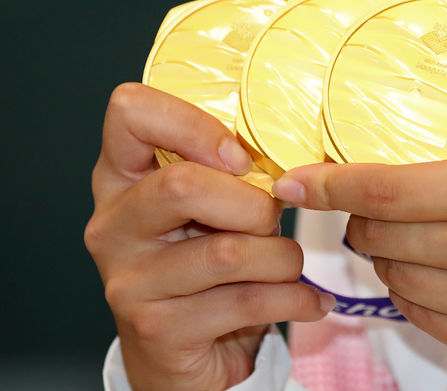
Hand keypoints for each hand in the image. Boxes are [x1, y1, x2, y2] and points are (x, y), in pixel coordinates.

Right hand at [85, 83, 332, 390]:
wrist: (181, 355)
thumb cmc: (205, 268)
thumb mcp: (211, 211)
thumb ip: (230, 178)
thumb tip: (291, 168)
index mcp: (122, 179)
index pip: (131, 112)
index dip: (195, 125)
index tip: (241, 158)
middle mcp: (115, 226)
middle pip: (183, 185)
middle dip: (253, 205)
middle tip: (272, 222)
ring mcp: (130, 281)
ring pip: (228, 251)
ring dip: (282, 258)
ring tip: (289, 266)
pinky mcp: (158, 329)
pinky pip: (248, 302)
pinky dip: (296, 299)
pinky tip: (310, 300)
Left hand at [272, 154, 446, 380]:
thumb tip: (385, 188)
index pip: (386, 188)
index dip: (329, 184)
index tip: (295, 183)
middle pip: (380, 235)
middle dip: (359, 222)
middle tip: (367, 212)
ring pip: (394, 278)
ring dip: (386, 259)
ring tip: (413, 245)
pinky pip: (422, 316)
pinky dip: (414, 293)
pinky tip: (435, 278)